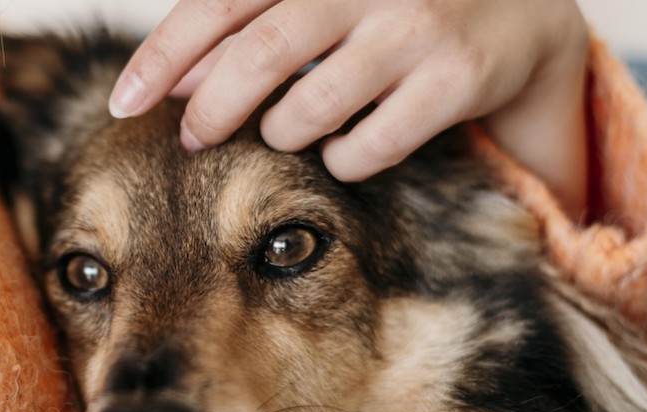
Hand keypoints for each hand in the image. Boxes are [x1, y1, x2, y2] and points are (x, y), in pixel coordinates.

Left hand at [110, 0, 588, 217]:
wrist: (523, 5)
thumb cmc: (390, 5)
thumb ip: (251, 23)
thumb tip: (174, 80)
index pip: (220, 2)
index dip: (163, 54)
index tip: (123, 103)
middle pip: (259, 55)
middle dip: (212, 109)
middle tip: (192, 138)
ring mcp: (416, 25)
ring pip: (309, 110)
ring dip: (281, 134)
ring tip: (286, 131)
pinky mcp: (458, 76)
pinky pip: (366, 146)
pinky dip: (339, 160)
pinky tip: (343, 150)